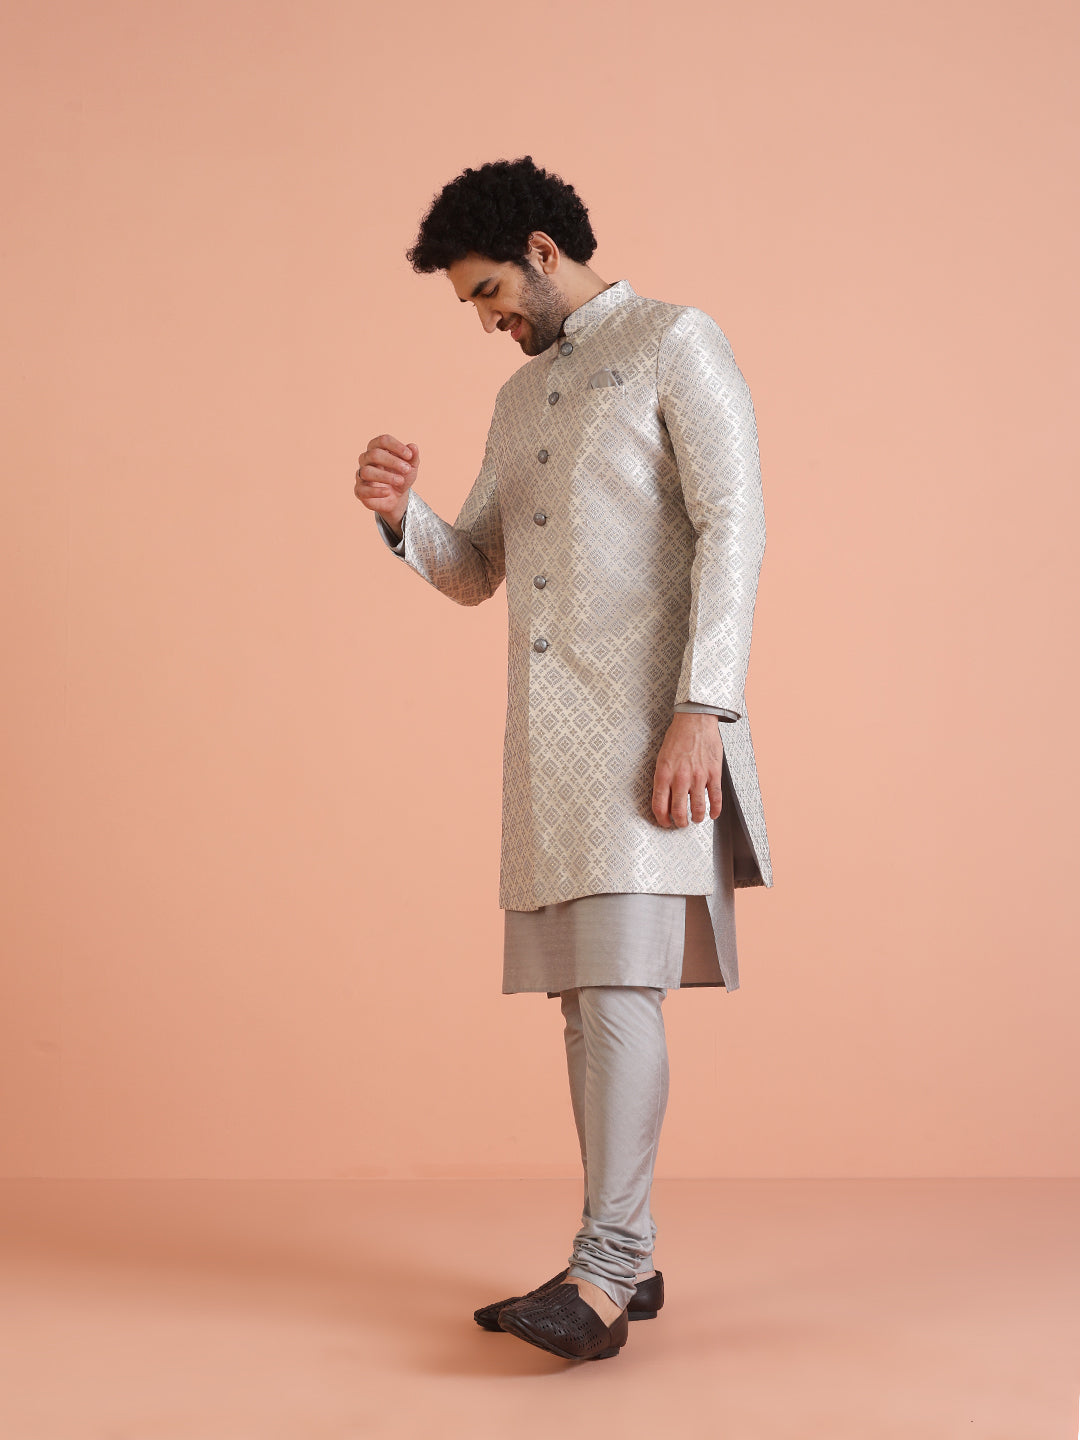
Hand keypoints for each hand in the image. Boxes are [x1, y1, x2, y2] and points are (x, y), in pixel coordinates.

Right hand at [355, 433, 418, 532]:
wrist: (397, 498)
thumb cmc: (401, 477)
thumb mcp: (411, 467)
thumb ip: (413, 457)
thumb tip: (413, 446)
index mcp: (377, 448)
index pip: (382, 441)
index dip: (396, 446)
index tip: (409, 455)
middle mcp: (366, 459)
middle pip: (374, 454)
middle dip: (392, 461)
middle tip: (407, 470)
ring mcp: (361, 475)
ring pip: (367, 471)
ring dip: (385, 476)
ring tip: (400, 481)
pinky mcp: (360, 490)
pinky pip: (363, 489)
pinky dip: (376, 491)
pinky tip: (388, 492)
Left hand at [651, 713, 724, 827]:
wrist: (695, 720)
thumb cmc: (678, 736)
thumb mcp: (662, 757)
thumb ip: (663, 778)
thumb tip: (665, 797)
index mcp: (664, 774)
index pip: (660, 806)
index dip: (662, 819)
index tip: (665, 822)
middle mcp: (680, 778)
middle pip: (678, 811)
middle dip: (679, 822)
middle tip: (681, 824)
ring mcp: (698, 777)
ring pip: (698, 808)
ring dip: (697, 818)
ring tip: (696, 819)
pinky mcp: (713, 774)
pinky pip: (715, 798)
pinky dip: (715, 810)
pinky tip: (713, 815)